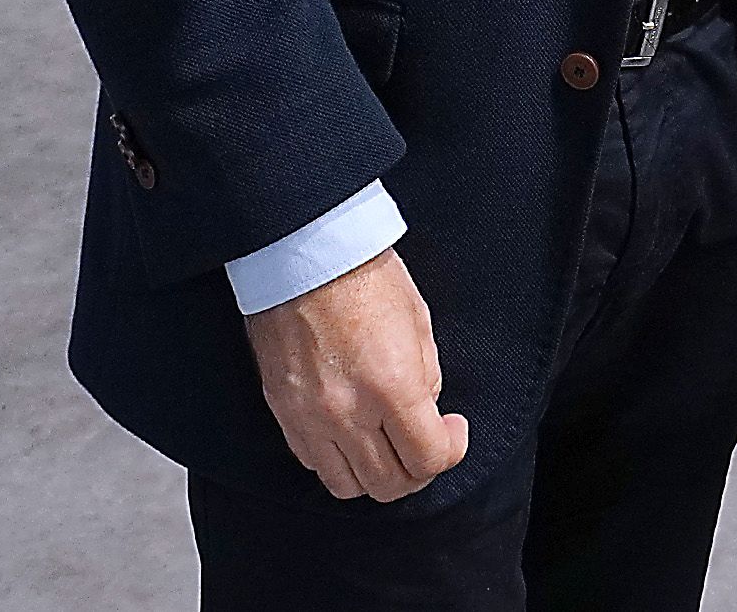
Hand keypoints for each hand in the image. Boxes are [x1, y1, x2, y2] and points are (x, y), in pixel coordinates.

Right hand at [240, 246, 470, 500]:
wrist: (303, 251)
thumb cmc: (364, 275)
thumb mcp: (418, 322)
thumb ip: (426, 377)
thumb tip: (426, 412)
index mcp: (392, 386)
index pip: (428, 459)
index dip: (451, 450)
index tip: (453, 430)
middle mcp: (348, 412)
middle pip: (389, 485)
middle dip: (417, 471)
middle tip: (424, 443)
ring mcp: (310, 417)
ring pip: (347, 486)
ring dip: (375, 473)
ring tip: (387, 444)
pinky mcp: (283, 411)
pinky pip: (313, 462)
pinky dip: (337, 459)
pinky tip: (351, 432)